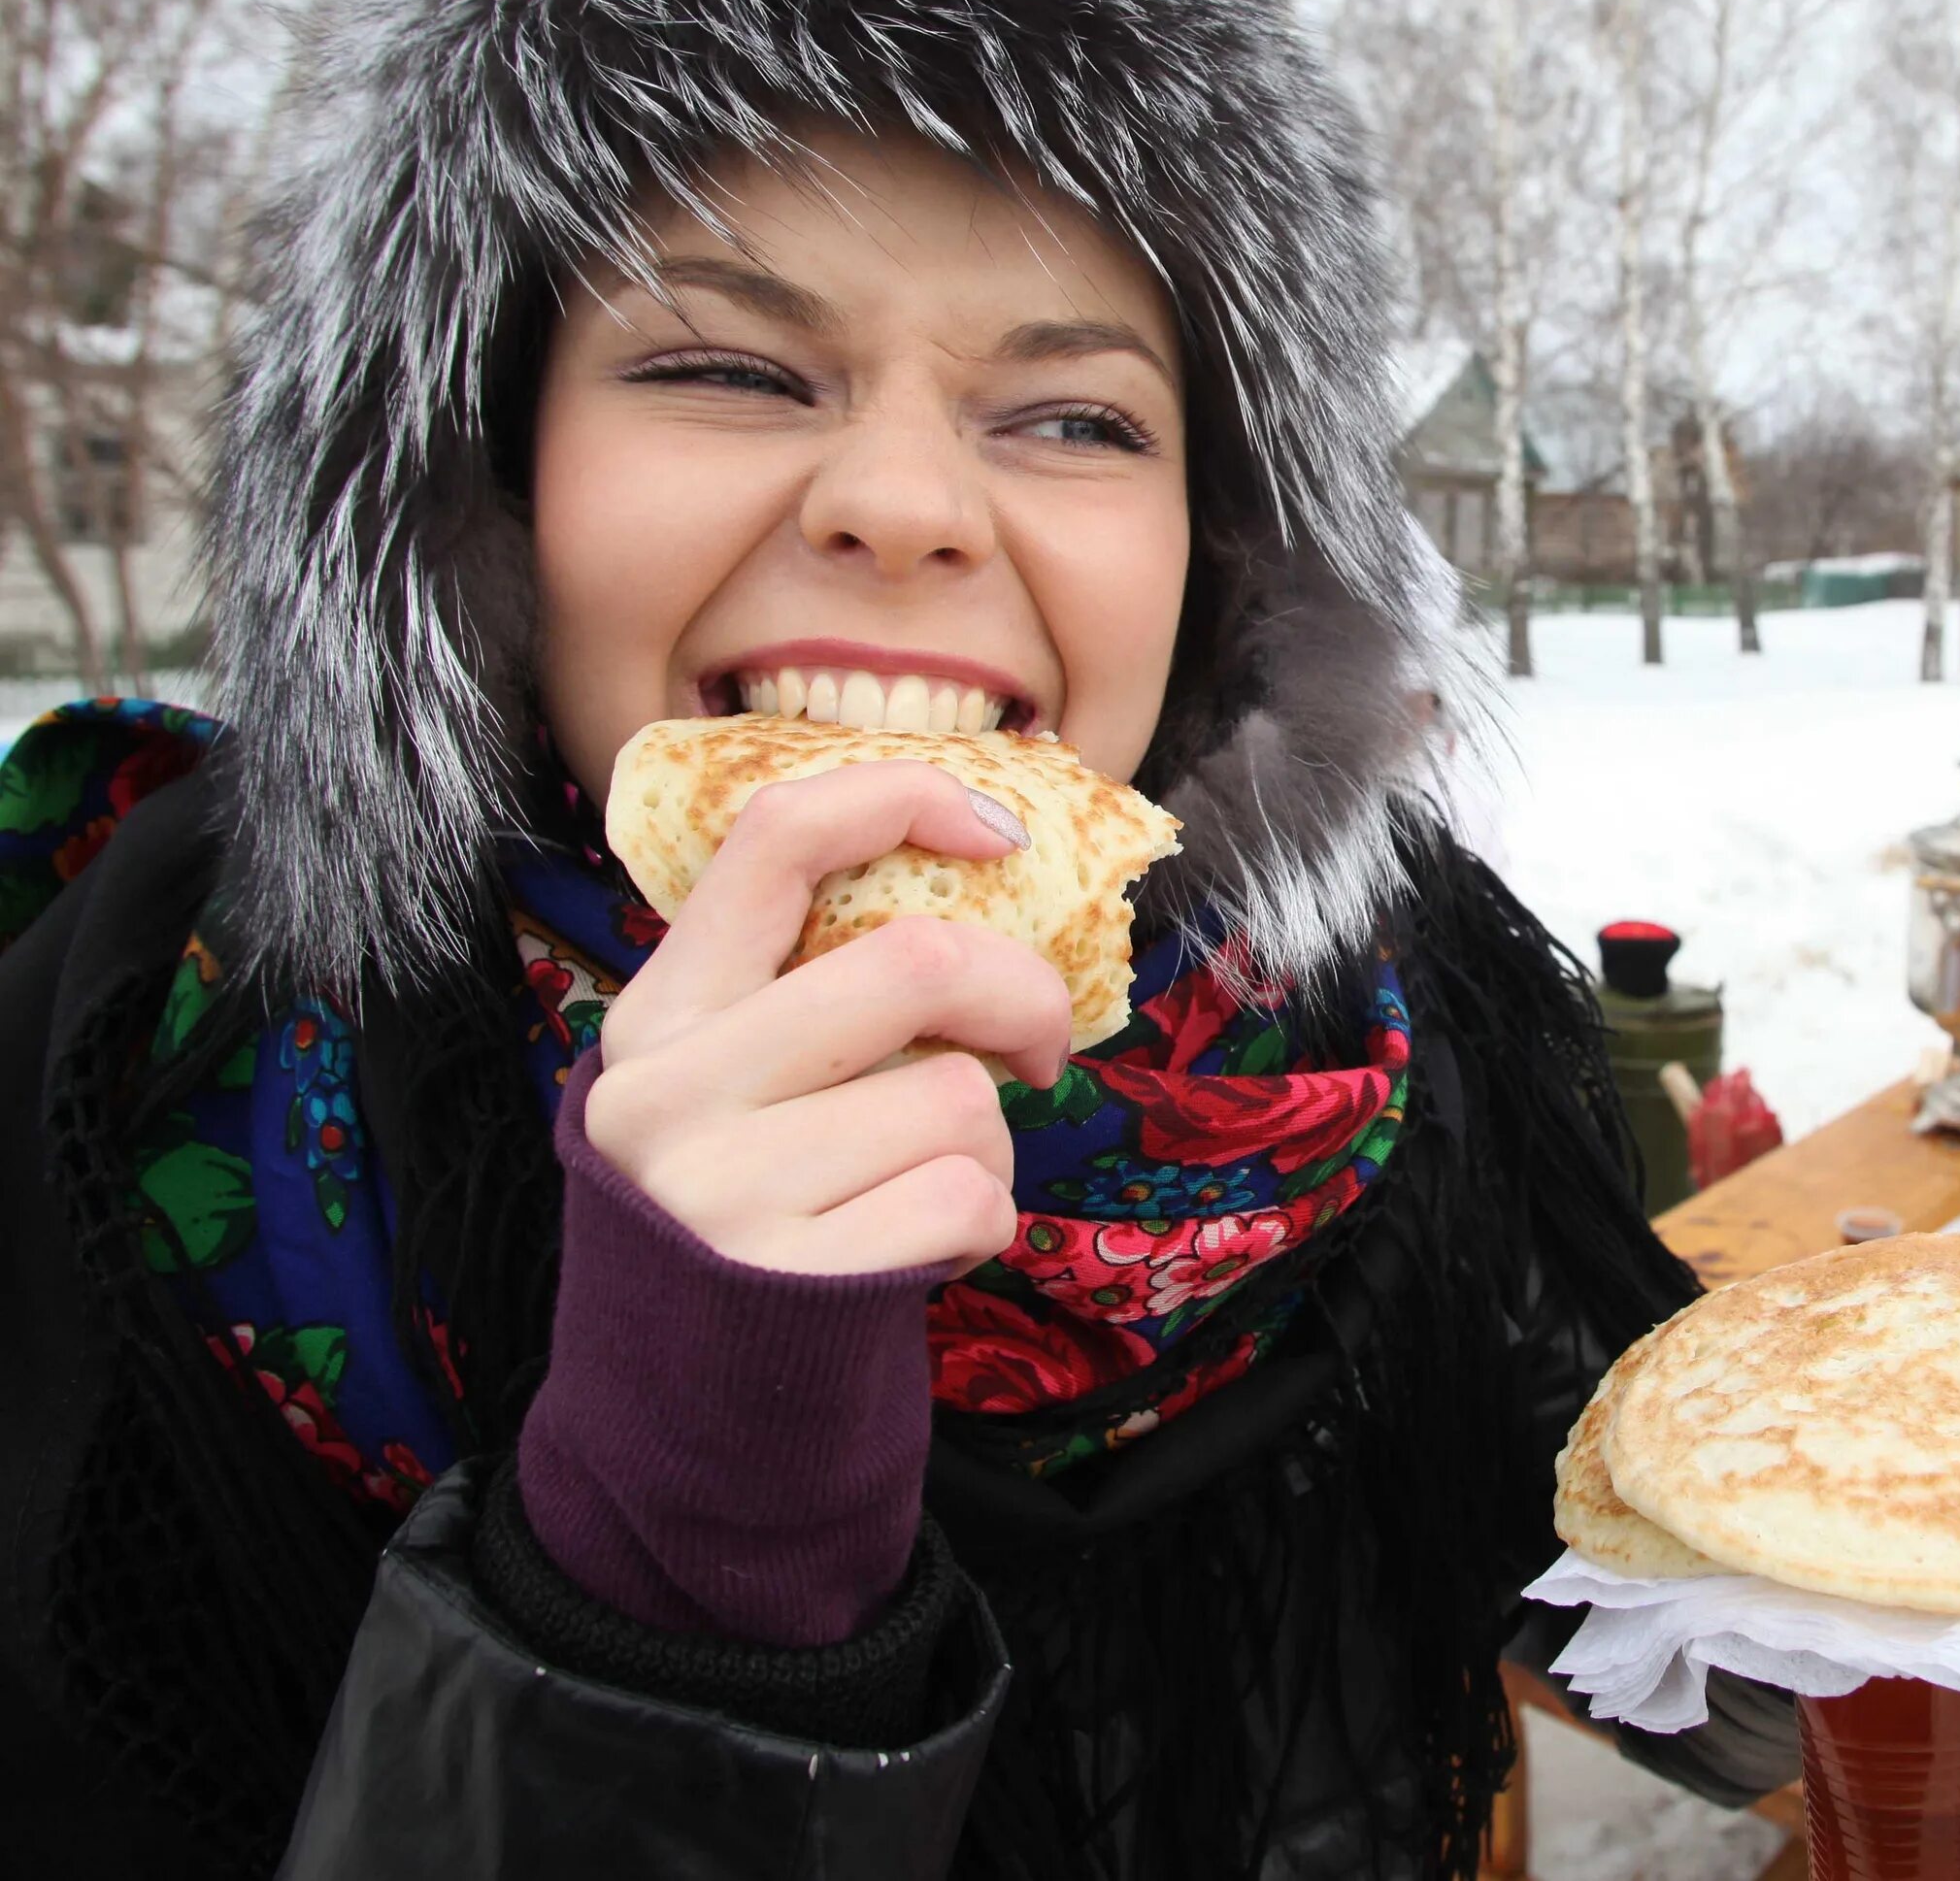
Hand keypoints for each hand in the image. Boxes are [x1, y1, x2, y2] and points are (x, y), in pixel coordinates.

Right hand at [587, 762, 1072, 1277]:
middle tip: (1041, 1046)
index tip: (1001, 833)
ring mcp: (719, 1190)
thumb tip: (986, 864)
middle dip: (1026, 997)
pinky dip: (982, 1223)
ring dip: (988, 1146)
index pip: (776, 837)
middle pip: (916, 963)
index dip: (905, 797)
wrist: (689, 1422)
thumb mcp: (734, 1089)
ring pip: (958, 1097)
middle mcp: (668, 1090)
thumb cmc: (755, 1219)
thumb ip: (810, 994)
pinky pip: (966, 1198)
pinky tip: (919, 1251)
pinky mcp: (791, 1283)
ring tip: (923, 1188)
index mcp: (658, 1014)